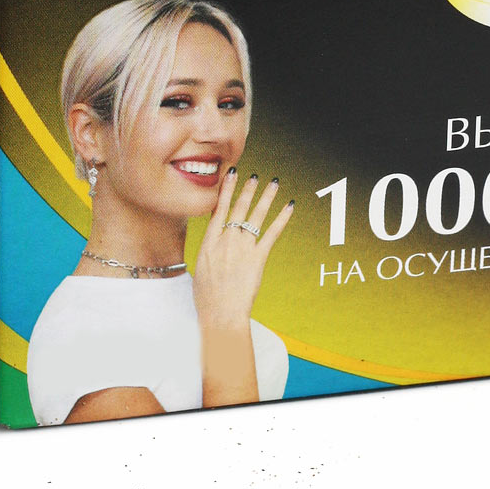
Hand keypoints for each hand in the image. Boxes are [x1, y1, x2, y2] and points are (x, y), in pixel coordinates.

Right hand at [192, 169, 293, 331]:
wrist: (220, 314)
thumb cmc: (207, 298)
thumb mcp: (200, 269)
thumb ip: (208, 251)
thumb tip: (212, 244)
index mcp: (209, 242)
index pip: (219, 208)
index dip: (227, 190)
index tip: (232, 174)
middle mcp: (227, 239)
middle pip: (239, 207)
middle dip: (248, 189)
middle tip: (254, 175)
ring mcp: (243, 247)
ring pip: (257, 215)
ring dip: (266, 197)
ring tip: (274, 183)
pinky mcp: (258, 258)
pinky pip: (272, 233)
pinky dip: (282, 219)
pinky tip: (289, 206)